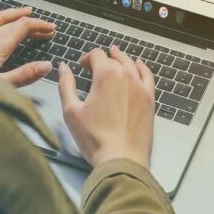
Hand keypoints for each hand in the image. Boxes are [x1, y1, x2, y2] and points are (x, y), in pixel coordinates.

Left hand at [0, 6, 55, 86]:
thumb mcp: (0, 86)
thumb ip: (24, 75)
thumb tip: (45, 66)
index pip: (24, 27)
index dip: (40, 26)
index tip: (51, 29)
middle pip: (13, 20)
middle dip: (31, 20)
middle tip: (43, 24)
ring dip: (12, 13)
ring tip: (23, 11)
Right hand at [57, 46, 155, 168]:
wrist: (122, 159)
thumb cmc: (96, 139)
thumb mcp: (71, 110)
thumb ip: (66, 84)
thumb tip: (63, 68)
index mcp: (106, 75)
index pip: (97, 54)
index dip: (87, 57)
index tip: (81, 65)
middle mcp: (126, 76)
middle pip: (114, 57)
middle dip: (101, 59)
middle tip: (92, 67)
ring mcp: (141, 87)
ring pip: (131, 64)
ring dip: (121, 58)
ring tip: (115, 56)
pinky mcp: (150, 99)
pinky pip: (147, 76)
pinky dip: (141, 67)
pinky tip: (138, 65)